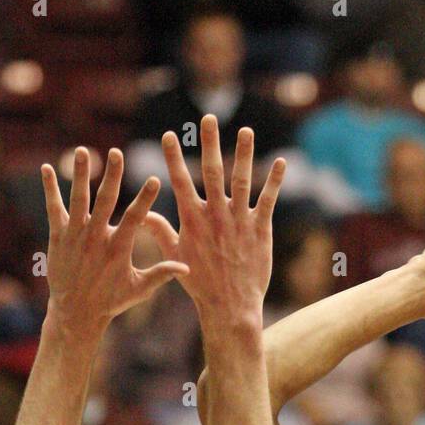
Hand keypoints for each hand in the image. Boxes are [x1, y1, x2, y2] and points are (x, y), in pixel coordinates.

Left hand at [41, 146, 188, 335]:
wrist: (76, 313)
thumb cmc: (111, 301)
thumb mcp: (139, 289)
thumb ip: (161, 274)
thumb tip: (187, 267)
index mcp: (118, 248)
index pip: (135, 218)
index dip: (145, 198)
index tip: (154, 179)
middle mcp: (96, 238)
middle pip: (105, 201)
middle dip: (112, 176)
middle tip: (116, 152)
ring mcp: (75, 236)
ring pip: (78, 199)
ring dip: (80, 174)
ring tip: (82, 151)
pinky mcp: (58, 237)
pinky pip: (54, 208)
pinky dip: (50, 188)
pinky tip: (47, 167)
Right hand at [144, 116, 285, 327]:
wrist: (230, 306)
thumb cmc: (200, 284)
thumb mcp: (175, 257)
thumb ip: (161, 232)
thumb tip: (143, 215)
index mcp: (193, 220)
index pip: (180, 181)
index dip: (173, 157)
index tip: (168, 134)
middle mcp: (216, 215)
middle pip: (212, 171)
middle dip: (210, 142)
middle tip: (209, 117)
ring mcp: (239, 220)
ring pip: (242, 180)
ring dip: (244, 153)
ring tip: (246, 130)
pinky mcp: (260, 229)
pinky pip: (268, 200)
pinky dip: (275, 181)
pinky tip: (282, 161)